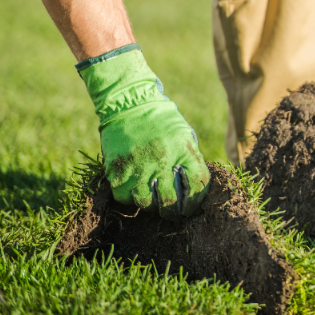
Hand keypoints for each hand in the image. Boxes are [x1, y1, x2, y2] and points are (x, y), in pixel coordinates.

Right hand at [80, 45, 209, 217]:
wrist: (128, 102)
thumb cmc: (161, 119)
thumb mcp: (185, 135)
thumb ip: (190, 160)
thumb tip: (194, 186)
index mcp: (184, 152)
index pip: (197, 187)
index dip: (196, 202)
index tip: (192, 207)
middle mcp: (162, 161)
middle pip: (170, 202)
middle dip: (173, 211)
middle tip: (172, 212)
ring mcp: (138, 166)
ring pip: (145, 203)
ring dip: (150, 205)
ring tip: (152, 200)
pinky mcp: (117, 169)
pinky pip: (124, 196)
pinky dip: (129, 197)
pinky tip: (134, 190)